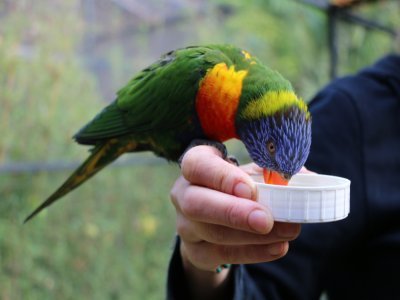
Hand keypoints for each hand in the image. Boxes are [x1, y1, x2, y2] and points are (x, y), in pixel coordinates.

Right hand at [170, 146, 300, 276]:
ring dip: (252, 236)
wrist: (213, 218)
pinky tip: (278, 247)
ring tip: (287, 231)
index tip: (250, 189)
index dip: (222, 177)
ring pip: (213, 233)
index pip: (197, 165)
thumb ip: (272, 172)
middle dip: (233, 213)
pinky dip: (253, 252)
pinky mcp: (196, 250)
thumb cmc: (235, 187)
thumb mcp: (249, 174)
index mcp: (195, 166)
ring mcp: (186, 225)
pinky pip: (222, 255)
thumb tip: (305, 176)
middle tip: (266, 219)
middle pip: (197, 204)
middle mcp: (183, 194)